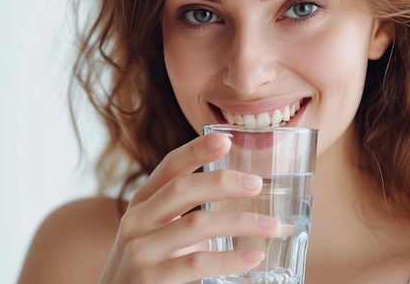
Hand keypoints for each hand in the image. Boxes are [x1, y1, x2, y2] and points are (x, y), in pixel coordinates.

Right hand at [96, 133, 280, 283]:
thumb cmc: (148, 265)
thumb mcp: (156, 231)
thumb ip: (184, 213)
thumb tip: (241, 195)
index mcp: (142, 203)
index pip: (168, 168)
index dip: (195, 150)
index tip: (225, 139)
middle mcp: (136, 221)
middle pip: (181, 190)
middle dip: (222, 182)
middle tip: (257, 183)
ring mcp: (140, 251)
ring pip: (195, 225)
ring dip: (240, 223)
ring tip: (273, 225)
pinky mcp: (151, 279)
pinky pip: (196, 263)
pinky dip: (229, 259)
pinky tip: (253, 257)